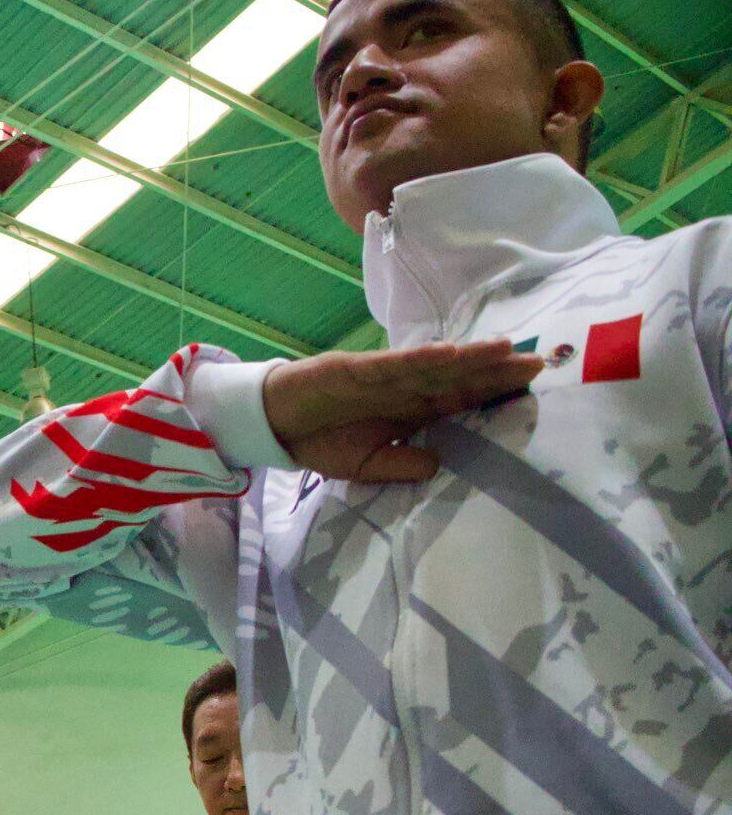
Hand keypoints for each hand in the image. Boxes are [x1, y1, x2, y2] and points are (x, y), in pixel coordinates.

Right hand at [261, 341, 542, 481]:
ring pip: (433, 364)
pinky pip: (391, 364)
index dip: (496, 390)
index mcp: (411, 409)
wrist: (274, 425)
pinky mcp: (354, 368)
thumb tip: (441, 465)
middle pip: (459, 375)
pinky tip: (446, 353)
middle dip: (497, 368)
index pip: (463, 397)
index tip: (533, 385)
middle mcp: (404, 387)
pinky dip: (417, 357)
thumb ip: (403, 465)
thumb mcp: (367, 466)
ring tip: (505, 348)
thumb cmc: (322, 442)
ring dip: (468, 355)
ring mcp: (381, 375)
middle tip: (539, 360)